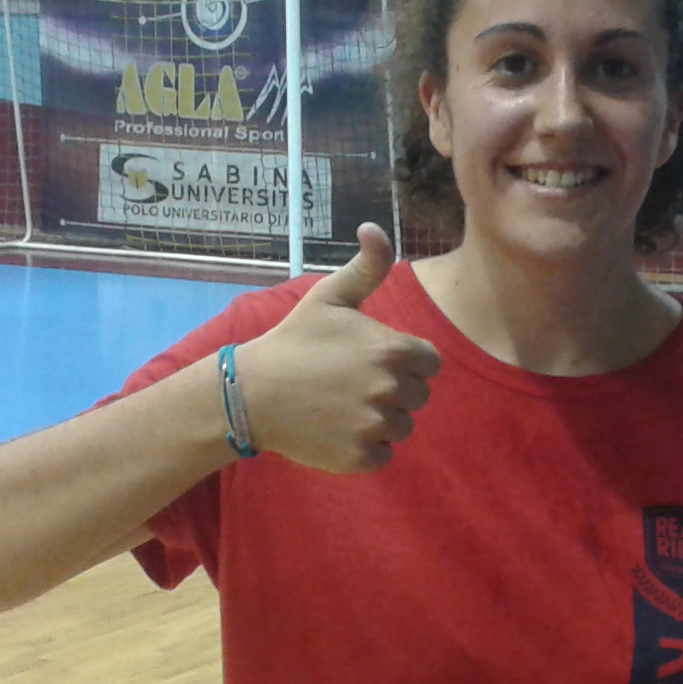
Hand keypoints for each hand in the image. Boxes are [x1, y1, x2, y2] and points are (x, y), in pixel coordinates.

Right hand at [230, 224, 441, 472]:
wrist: (252, 393)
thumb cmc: (294, 341)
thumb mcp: (330, 297)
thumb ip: (366, 266)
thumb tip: (375, 227)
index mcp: (392, 350)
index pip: (429, 363)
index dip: (406, 362)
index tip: (374, 360)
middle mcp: (390, 389)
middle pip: (418, 396)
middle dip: (393, 390)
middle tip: (352, 383)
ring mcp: (375, 426)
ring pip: (402, 427)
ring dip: (381, 419)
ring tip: (344, 406)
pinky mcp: (359, 456)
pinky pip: (383, 454)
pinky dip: (366, 447)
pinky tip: (337, 429)